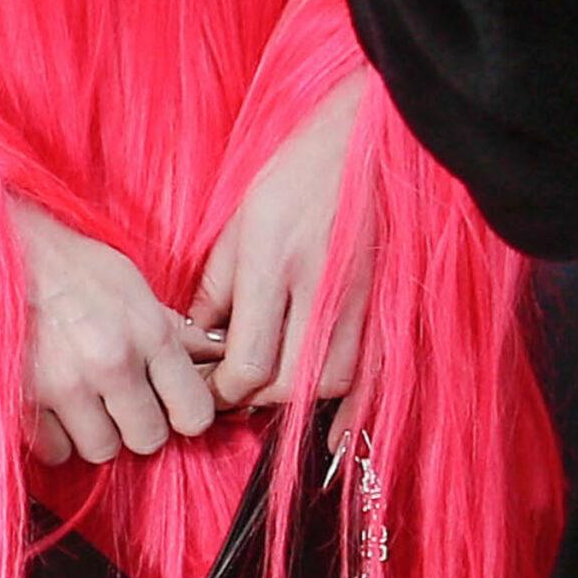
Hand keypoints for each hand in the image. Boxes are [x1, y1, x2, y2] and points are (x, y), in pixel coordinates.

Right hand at [10, 200, 220, 466]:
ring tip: (81, 397)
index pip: (193, 411)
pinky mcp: (26, 401)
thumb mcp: (127, 281)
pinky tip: (52, 404)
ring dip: (94, 432)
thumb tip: (209, 351)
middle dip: (136, 424)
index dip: (183, 413)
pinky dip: (56, 436)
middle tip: (118, 399)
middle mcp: (112, 362)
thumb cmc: (66, 264)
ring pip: (102, 450)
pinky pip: (57, 451)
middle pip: (148, 439)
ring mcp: (67, 385)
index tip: (168, 405)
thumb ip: (167, 326)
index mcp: (147, 331)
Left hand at [188, 72, 372, 446]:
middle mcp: (318, 289)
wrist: (364, 145)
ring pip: (327, 385)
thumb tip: (197, 336)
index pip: (248, 360)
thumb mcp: (241, 219)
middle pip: (286, 382)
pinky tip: (329, 432)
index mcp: (274, 262)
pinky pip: (368, 375)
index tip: (207, 385)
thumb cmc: (295, 174)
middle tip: (229, 395)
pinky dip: (348, 409)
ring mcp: (356, 301)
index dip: (223, 388)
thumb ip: (218, 284)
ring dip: (293, 400)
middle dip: (252, 399)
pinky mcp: (380, 306)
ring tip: (267, 390)